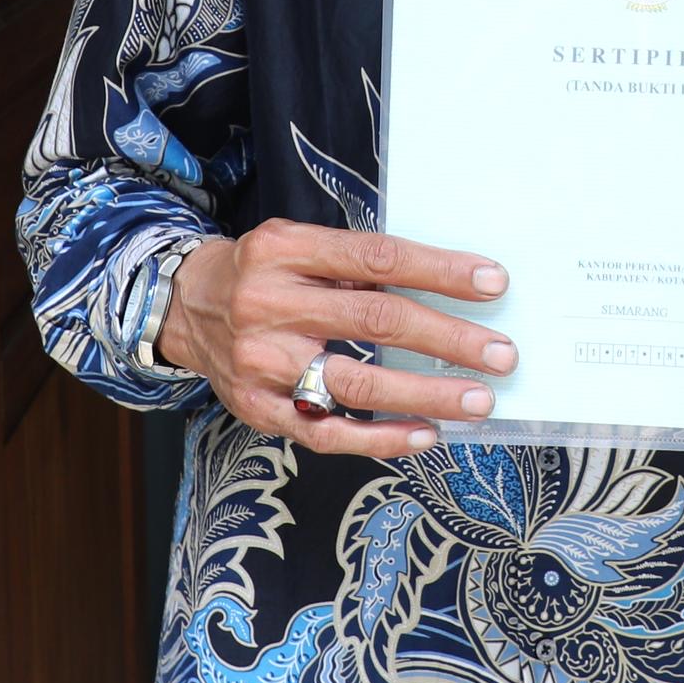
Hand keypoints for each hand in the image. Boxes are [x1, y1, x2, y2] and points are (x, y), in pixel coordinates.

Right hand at [157, 220, 514, 460]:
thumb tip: (446, 285)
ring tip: (478, 399)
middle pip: (375, 321)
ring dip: (427, 394)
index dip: (438, 271)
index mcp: (284, 249)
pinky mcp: (259, 408)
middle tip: (500, 354)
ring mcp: (262, 361)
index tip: (492, 283)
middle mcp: (269, 303)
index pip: (376, 258)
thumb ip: (354, 261)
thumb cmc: (261, 272)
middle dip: (447, 340)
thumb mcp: (295, 244)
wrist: (182, 307)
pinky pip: (328, 432)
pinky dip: (381, 438)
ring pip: (358, 384)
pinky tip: (425, 435)